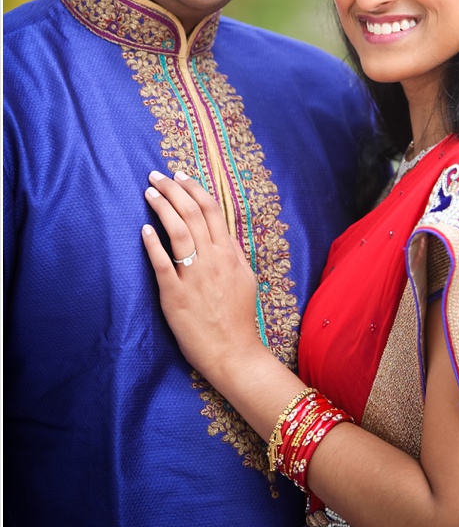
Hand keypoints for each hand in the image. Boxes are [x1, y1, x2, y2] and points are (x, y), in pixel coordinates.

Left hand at [141, 171, 265, 382]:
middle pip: (194, 214)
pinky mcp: (176, 295)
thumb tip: (222, 235)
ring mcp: (195, 276)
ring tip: (150, 192)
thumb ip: (232, 255)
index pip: (213, 211)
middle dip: (174, 190)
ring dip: (163, 208)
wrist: (233, 350)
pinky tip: (145, 229)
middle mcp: (214, 260)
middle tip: (158, 176)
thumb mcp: (245, 279)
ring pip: (180, 232)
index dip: (195, 189)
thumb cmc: (238, 317)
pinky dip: (154, 244)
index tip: (181, 175)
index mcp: (230, 254)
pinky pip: (164, 264)